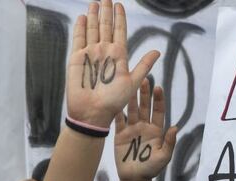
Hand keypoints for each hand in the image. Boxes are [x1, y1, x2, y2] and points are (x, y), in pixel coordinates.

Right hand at [67, 0, 159, 127]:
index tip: (120, 5)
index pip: (120, 31)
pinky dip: (80, 28)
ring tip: (95, 2)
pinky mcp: (77, 59)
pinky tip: (82, 17)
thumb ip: (143, 66)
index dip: (120, 18)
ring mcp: (90, 54)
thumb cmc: (113, 102)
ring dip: (93, 15)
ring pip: (92, 29)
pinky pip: (78, 39)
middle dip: (106, 12)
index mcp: (119, 56)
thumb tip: (158, 52)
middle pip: (105, 26)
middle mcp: (104, 52)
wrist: (92, 114)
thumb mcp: (132, 83)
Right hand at [114, 79, 176, 180]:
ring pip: (131, 110)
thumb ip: (169, 143)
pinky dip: (117, 111)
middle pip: (144, 107)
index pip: (158, 111)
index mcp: (156, 130)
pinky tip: (116, 100)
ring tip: (129, 84)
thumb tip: (175, 127)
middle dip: (144, 94)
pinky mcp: (120, 135)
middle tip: (144, 79)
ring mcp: (131, 130)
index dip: (158, 100)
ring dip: (131, 98)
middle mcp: (144, 127)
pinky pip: (119, 120)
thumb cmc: (151, 169)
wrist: (134, 179)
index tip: (158, 88)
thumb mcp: (164, 157)